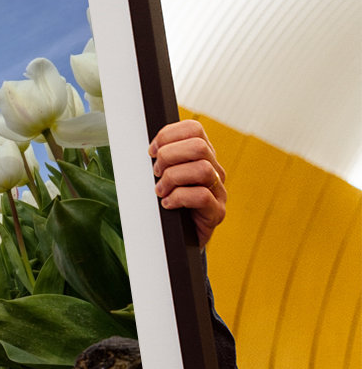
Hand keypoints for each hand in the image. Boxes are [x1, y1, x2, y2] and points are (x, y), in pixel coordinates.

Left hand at [149, 120, 226, 247]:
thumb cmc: (169, 204)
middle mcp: (214, 170)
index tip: (151, 151)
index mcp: (202, 156)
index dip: (168, 135)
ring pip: (202, 169)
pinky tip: (168, 204)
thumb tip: (149, 149)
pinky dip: (178, 198)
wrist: (179, 239)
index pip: (193, 129)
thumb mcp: (163, 176)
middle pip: (199, 146)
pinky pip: (202, 196)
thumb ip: (162, 159)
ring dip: (173, 178)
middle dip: (169, 156)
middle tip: (156, 172)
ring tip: (161, 191)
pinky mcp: (217, 212)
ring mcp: (219, 191)